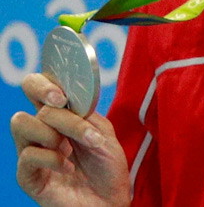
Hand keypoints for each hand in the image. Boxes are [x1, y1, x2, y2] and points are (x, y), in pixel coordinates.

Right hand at [11, 73, 130, 206]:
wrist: (110, 201)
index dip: (47, 80)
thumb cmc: (107, 168)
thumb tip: (68, 101)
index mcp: (63, 114)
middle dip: (43, 91)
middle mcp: (43, 128)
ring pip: (21, 122)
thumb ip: (86, 115)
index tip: (63, 92)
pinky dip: (53, 159)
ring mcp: (32, 150)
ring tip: (71, 148)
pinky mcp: (27, 175)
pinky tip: (69, 168)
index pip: (44, 85)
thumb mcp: (104, 134)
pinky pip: (28, 155)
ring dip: (53, 131)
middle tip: (61, 103)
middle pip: (26, 93)